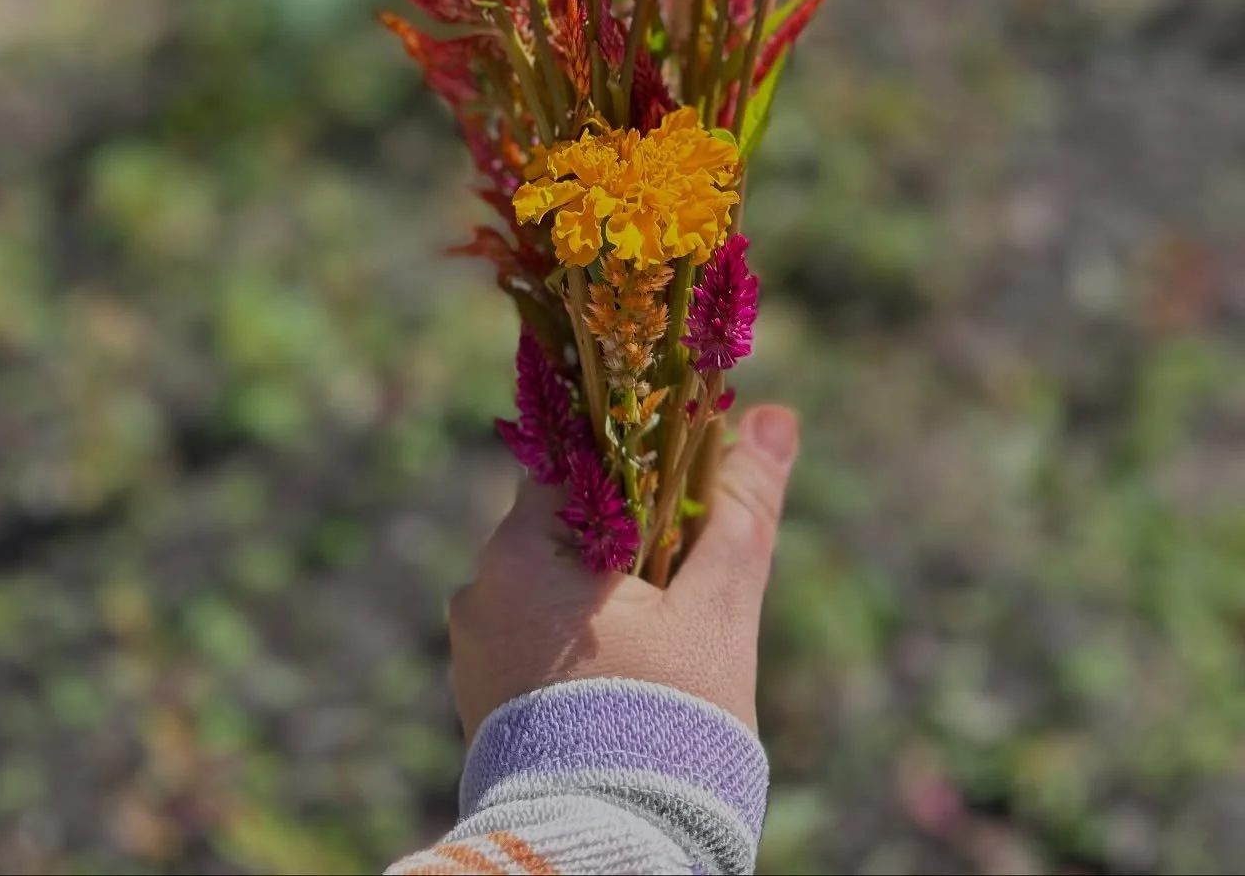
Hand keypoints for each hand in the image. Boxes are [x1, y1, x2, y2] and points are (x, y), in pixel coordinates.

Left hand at [449, 403, 799, 742]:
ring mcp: (474, 647)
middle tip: (685, 560)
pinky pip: (531, 637)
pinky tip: (625, 672)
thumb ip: (742, 510)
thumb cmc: (667, 723)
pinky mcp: (479, 700)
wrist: (606, 854)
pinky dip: (576, 639)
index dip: (627, 450)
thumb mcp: (718, 610)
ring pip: (548, 583)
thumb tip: (775, 418)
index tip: (672, 458)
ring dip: (601, 590)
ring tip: (662, 630)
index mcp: (524, 549)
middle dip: (624, 530)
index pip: (569, 458)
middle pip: (562, 523)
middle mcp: (483, 588)